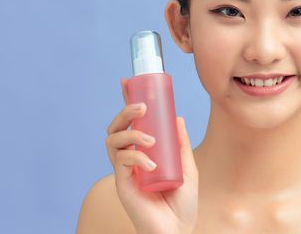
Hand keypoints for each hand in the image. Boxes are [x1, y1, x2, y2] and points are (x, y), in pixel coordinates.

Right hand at [104, 78, 198, 233]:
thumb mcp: (187, 166)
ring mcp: (125, 169)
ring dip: (131, 134)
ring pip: (113, 140)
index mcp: (144, 150)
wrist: (178, 228)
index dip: (127, 101)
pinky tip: (151, 163)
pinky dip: (136, 157)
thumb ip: (181, 144)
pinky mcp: (122, 183)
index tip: (127, 81)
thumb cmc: (182, 201)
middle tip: (141, 108)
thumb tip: (177, 117)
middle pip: (116, 127)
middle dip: (125, 112)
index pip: (132, 122)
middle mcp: (131, 157)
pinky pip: (121, 162)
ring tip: (150, 140)